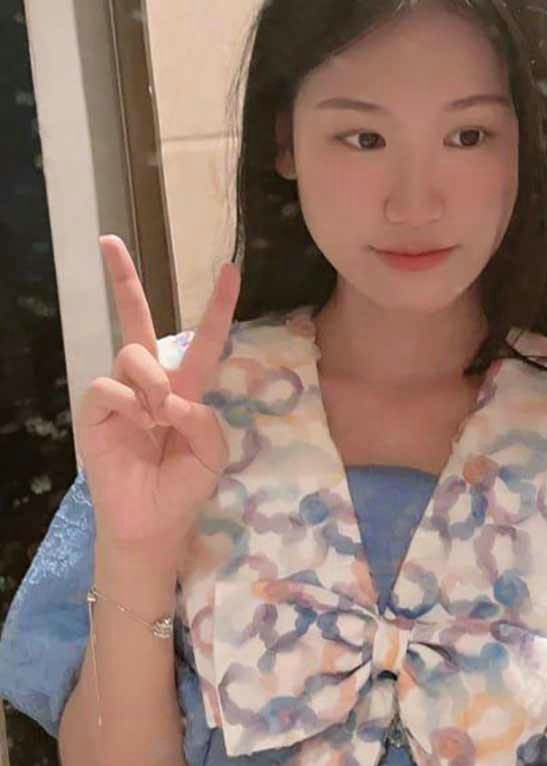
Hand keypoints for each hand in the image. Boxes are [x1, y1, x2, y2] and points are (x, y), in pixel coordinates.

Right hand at [76, 236, 240, 550]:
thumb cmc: (183, 489)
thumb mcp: (212, 456)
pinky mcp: (96, 411)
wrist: (152, 524)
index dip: (218, 306)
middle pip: (138, 321)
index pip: (203, 340)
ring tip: (158, 417)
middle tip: (108, 241)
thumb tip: (171, 399)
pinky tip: (137, 424)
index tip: (231, 268)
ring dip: (152, 379)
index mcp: (188, 389)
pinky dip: (128, 402)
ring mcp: (121, 395)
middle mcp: (152, 384)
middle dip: (123, 279)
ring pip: (133, 352)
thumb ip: (205, 422)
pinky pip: (109, 385)